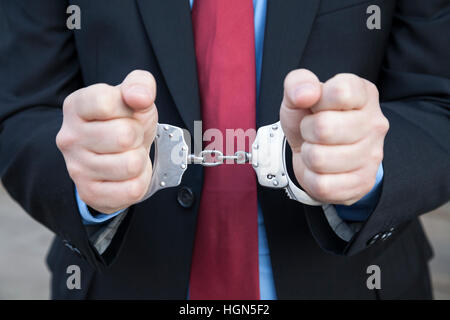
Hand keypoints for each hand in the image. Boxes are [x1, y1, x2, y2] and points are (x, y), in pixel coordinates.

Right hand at [56, 70, 157, 212]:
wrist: (119, 156)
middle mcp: (69, 138)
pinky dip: (139, 181)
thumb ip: (140, 84)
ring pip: (131, 165)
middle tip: (130, 137)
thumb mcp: (135, 97)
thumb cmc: (126, 122)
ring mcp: (76, 168)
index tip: (127, 111)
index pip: (105, 103)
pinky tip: (127, 174)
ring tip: (128, 155)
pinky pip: (132, 189)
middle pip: (124, 136)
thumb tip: (140, 96)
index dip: (129, 107)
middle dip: (137, 136)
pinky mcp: (90, 193)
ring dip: (139, 160)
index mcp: (76, 106)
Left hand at [280, 69, 388, 204]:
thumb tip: (305, 94)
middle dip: (307, 130)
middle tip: (312, 131)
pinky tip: (321, 169)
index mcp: (363, 94)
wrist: (315, 151)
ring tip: (316, 149)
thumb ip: (297, 84)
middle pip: (324, 128)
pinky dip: (312, 178)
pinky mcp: (363, 182)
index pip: (340, 92)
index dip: (316, 101)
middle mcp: (375, 123)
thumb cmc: (310, 118)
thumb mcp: (298, 95)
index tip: (316, 106)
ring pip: (319, 159)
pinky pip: (322, 185)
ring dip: (308, 155)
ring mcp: (373, 155)